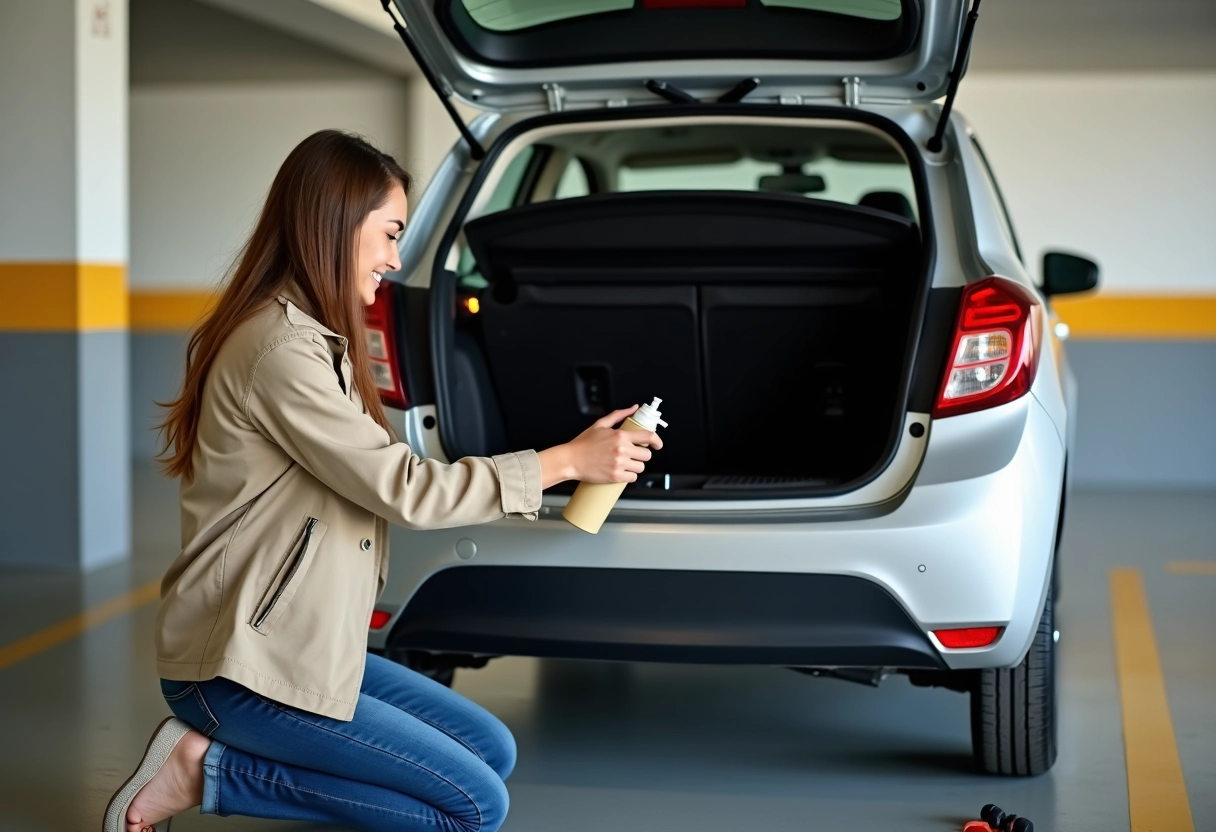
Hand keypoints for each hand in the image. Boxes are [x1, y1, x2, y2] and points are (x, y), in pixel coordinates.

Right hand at [537, 405, 663, 487]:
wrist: (571, 460)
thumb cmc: (583, 443)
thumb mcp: (600, 425)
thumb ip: (619, 415)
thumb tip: (633, 408)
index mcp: (620, 435)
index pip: (647, 436)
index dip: (657, 441)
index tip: (658, 444)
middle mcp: (622, 449)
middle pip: (646, 455)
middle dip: (641, 455)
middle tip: (632, 455)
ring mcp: (619, 464)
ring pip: (641, 467)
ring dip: (635, 466)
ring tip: (625, 464)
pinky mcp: (616, 476)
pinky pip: (633, 478)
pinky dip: (629, 476)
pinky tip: (622, 472)